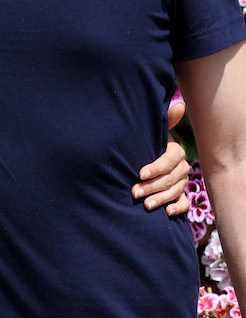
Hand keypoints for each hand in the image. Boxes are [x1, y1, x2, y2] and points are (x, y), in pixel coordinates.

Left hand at [134, 98, 190, 214]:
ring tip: (145, 205)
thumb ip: (164, 121)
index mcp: (175, 152)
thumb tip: (180, 104)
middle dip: (152, 186)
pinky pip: (184, 203)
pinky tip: (167, 212)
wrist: (137, 160)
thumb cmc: (143, 143)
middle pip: (170, 178)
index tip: (139, 173)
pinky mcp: (178, 194)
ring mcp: (181, 181)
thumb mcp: (150, 133)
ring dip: (161, 198)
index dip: (156, 167)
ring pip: (176, 191)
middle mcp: (181, 167)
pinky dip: (177, 208)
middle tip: (134, 192)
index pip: (169, 161)